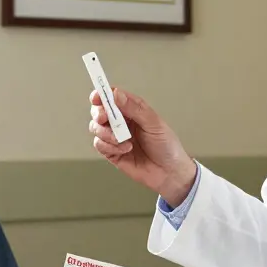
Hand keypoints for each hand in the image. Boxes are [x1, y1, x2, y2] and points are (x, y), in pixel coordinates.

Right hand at [88, 88, 197, 204]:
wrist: (169, 173)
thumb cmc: (167, 146)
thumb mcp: (154, 123)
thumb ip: (134, 108)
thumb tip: (116, 94)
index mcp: (132, 110)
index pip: (112, 97)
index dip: (102, 94)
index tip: (97, 96)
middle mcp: (122, 122)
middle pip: (99, 111)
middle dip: (99, 114)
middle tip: (105, 118)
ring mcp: (116, 137)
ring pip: (96, 128)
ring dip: (106, 133)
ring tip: (122, 139)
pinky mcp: (112, 152)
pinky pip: (100, 145)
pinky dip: (109, 146)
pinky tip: (125, 149)